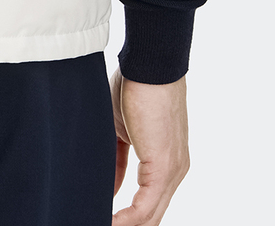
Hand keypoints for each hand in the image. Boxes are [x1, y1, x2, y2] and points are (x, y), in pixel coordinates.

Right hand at [110, 67, 189, 225]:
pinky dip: (125, 220)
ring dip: (124, 225)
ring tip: (99, 223)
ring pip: (150, 217)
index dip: (128, 216)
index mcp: (167, 162)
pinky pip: (145, 208)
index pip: (150, 203)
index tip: (106, 216)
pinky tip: (108, 222)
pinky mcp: (163, 168)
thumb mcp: (122, 130)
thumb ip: (118, 161)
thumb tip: (110, 186)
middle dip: (126, 224)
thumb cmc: (136, 87)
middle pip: (152, 216)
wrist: (149, 64)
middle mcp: (176, 172)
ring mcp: (172, 172)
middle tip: (99, 222)